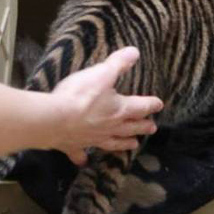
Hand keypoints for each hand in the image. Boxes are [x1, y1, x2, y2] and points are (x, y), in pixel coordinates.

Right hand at [50, 47, 163, 165]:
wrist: (54, 119)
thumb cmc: (81, 94)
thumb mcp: (102, 73)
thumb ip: (118, 63)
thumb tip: (135, 52)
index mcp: (119, 109)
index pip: (140, 107)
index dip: (150, 104)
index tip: (159, 104)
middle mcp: (109, 127)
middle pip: (130, 127)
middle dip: (142, 127)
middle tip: (153, 129)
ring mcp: (92, 138)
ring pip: (113, 142)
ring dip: (124, 143)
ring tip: (133, 145)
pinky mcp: (74, 146)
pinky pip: (80, 153)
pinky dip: (82, 158)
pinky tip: (83, 161)